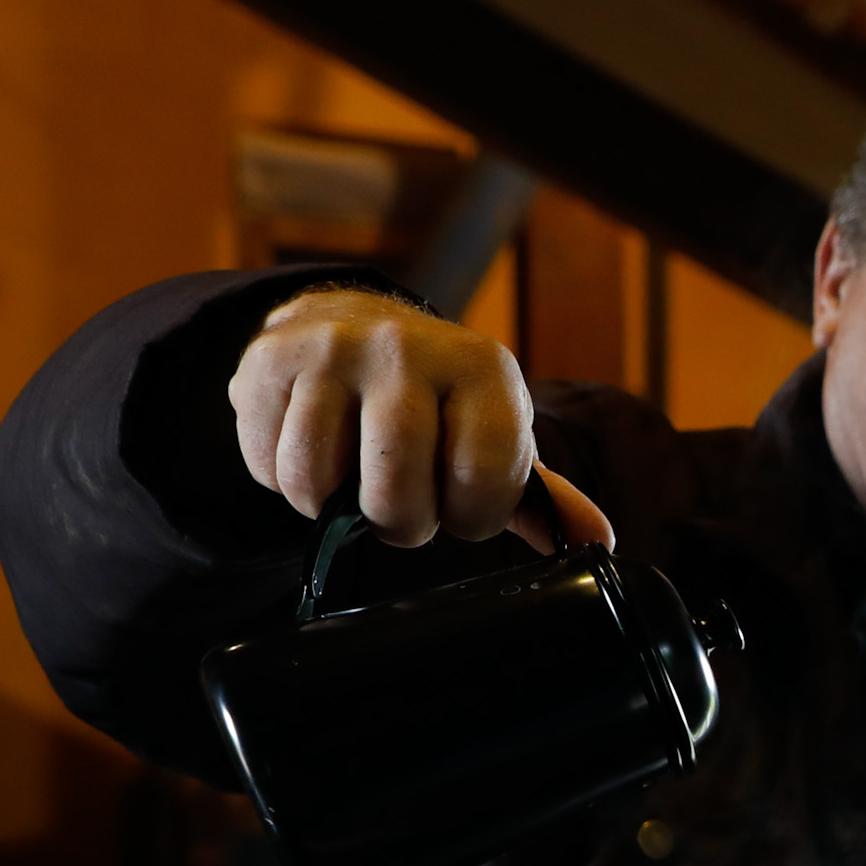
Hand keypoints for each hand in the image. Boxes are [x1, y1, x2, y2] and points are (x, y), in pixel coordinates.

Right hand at [229, 287, 614, 553]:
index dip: (470, 517)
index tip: (462, 505)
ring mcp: (334, 349)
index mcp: (483, 369)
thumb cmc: (438, 404)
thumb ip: (542, 496)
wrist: (351, 324)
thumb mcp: (494, 438)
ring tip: (353, 482)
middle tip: (404, 508)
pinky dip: (282, 480)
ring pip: (317, 480)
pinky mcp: (268, 359)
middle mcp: (408, 347)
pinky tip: (314, 453)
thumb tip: (599, 540)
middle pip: (395, 490)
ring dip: (331, 506)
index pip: (482, 482)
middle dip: (400, 523)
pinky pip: (266, 462)